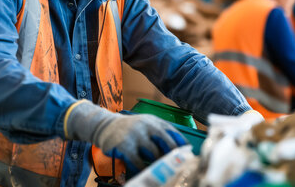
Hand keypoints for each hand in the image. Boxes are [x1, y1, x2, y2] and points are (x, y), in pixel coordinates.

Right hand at [64, 101, 186, 175]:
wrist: (105, 126)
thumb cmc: (131, 129)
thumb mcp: (147, 125)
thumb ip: (161, 134)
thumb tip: (181, 150)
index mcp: (156, 121)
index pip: (174, 133)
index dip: (183, 146)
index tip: (188, 157)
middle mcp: (148, 126)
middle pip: (168, 143)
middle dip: (174, 157)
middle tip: (177, 168)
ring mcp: (136, 135)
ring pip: (154, 154)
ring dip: (158, 165)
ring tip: (162, 172)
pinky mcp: (125, 145)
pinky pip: (137, 162)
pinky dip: (142, 170)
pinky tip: (144, 174)